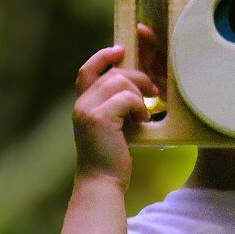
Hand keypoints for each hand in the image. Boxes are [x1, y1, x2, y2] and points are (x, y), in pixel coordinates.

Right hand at [72, 46, 158, 188]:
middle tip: (153, 91)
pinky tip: (143, 120)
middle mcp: (81, 104)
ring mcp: (88, 110)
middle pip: (112, 74)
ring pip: (120, 82)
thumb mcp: (110, 126)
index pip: (87, 70)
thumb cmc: (111, 157)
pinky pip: (127, 98)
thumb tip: (134, 86)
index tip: (121, 51)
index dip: (103, 56)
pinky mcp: (100, 118)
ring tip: (145, 112)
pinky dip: (140, 106)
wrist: (102, 182)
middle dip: (137, 78)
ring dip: (140, 94)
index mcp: (82, 105)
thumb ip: (114, 106)